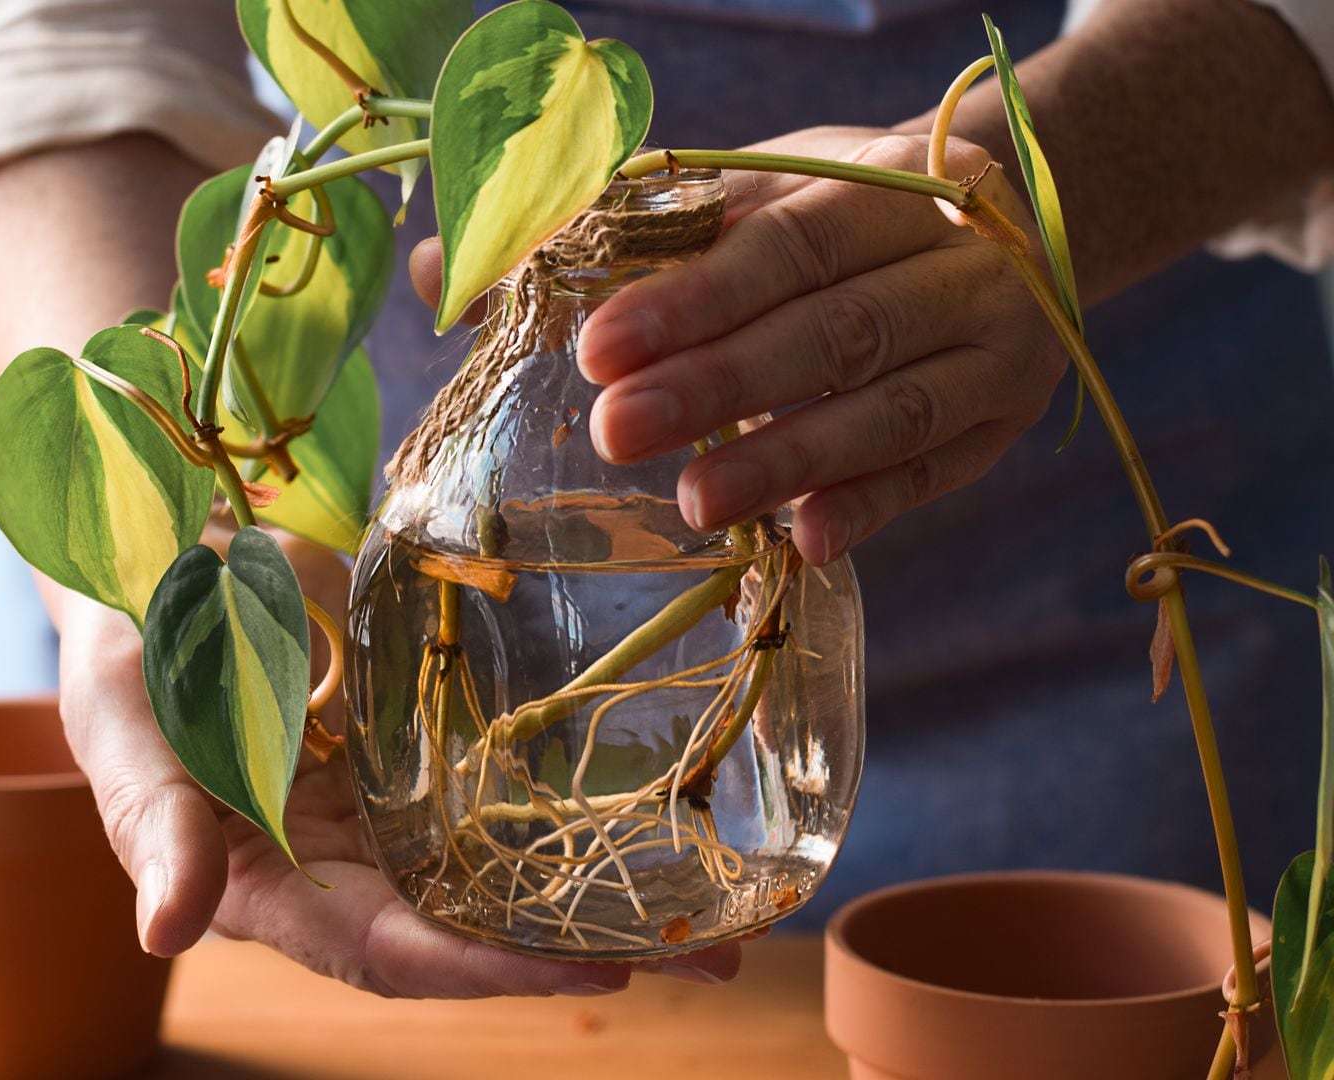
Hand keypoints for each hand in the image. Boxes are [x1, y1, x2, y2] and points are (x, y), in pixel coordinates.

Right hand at [46, 524, 742, 997]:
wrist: (159, 557)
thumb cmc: (122, 649)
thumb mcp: (123, 730)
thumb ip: (153, 827)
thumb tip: (164, 935)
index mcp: (270, 889)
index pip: (385, 952)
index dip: (480, 969)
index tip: (590, 972)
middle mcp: (345, 870)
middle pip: (473, 932)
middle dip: (587, 952)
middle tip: (717, 961)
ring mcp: (390, 813)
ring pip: (506, 873)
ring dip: (607, 897)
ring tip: (730, 915)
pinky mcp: (421, 752)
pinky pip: (507, 792)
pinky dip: (581, 813)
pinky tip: (667, 813)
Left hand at [411, 128, 1064, 564]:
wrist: (1019, 210)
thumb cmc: (832, 213)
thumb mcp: (741, 192)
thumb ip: (606, 230)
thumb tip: (439, 270)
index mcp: (875, 185)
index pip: (778, 244)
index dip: (689, 299)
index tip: (594, 349)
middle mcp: (948, 261)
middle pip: (830, 331)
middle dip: (718, 386)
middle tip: (613, 433)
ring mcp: (990, 345)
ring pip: (890, 410)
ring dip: (787, 460)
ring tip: (691, 502)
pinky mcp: (1002, 421)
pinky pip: (937, 473)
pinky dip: (872, 506)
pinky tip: (806, 539)